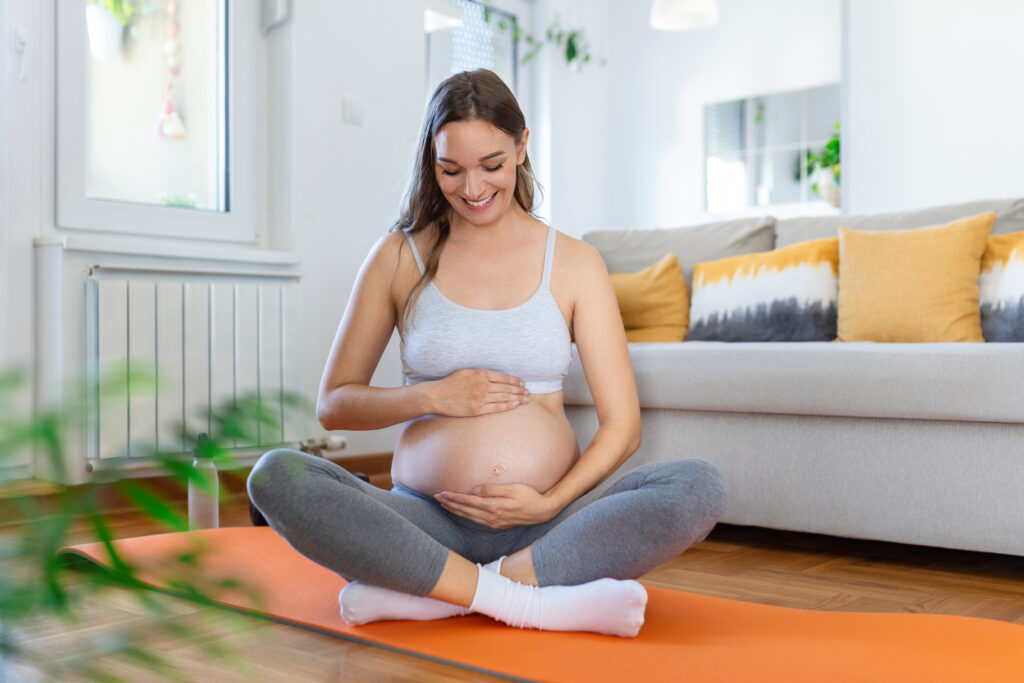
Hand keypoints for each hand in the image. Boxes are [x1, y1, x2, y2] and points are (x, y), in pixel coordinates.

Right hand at [426, 369, 529, 416]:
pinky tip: (515, 404)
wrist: (437, 396)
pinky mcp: (477, 409)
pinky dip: (508, 406)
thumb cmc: (451, 383)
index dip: (515, 381)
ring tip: (526, 399)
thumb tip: (496, 376)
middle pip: (507, 388)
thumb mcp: (467, 372)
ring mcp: (480, 398)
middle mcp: (482, 385)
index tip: (522, 383)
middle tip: (528, 393)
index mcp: (481, 374)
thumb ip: (482, 374)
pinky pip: (496, 407)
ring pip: (504, 397)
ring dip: (517, 398)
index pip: (504, 377)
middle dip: (520, 390)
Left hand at [434, 483, 557, 527]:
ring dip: (456, 510)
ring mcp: (494, 523)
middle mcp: (491, 517)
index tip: (441, 492)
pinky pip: (477, 520)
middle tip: (436, 498)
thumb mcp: (512, 488)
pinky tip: (463, 512)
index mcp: (493, 507)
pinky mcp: (498, 524)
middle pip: (465, 510)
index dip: (453, 497)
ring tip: (445, 505)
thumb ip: (492, 490)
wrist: (543, 511)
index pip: (467, 502)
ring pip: (469, 517)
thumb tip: (474, 490)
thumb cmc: (530, 496)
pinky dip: (466, 515)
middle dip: (450, 504)